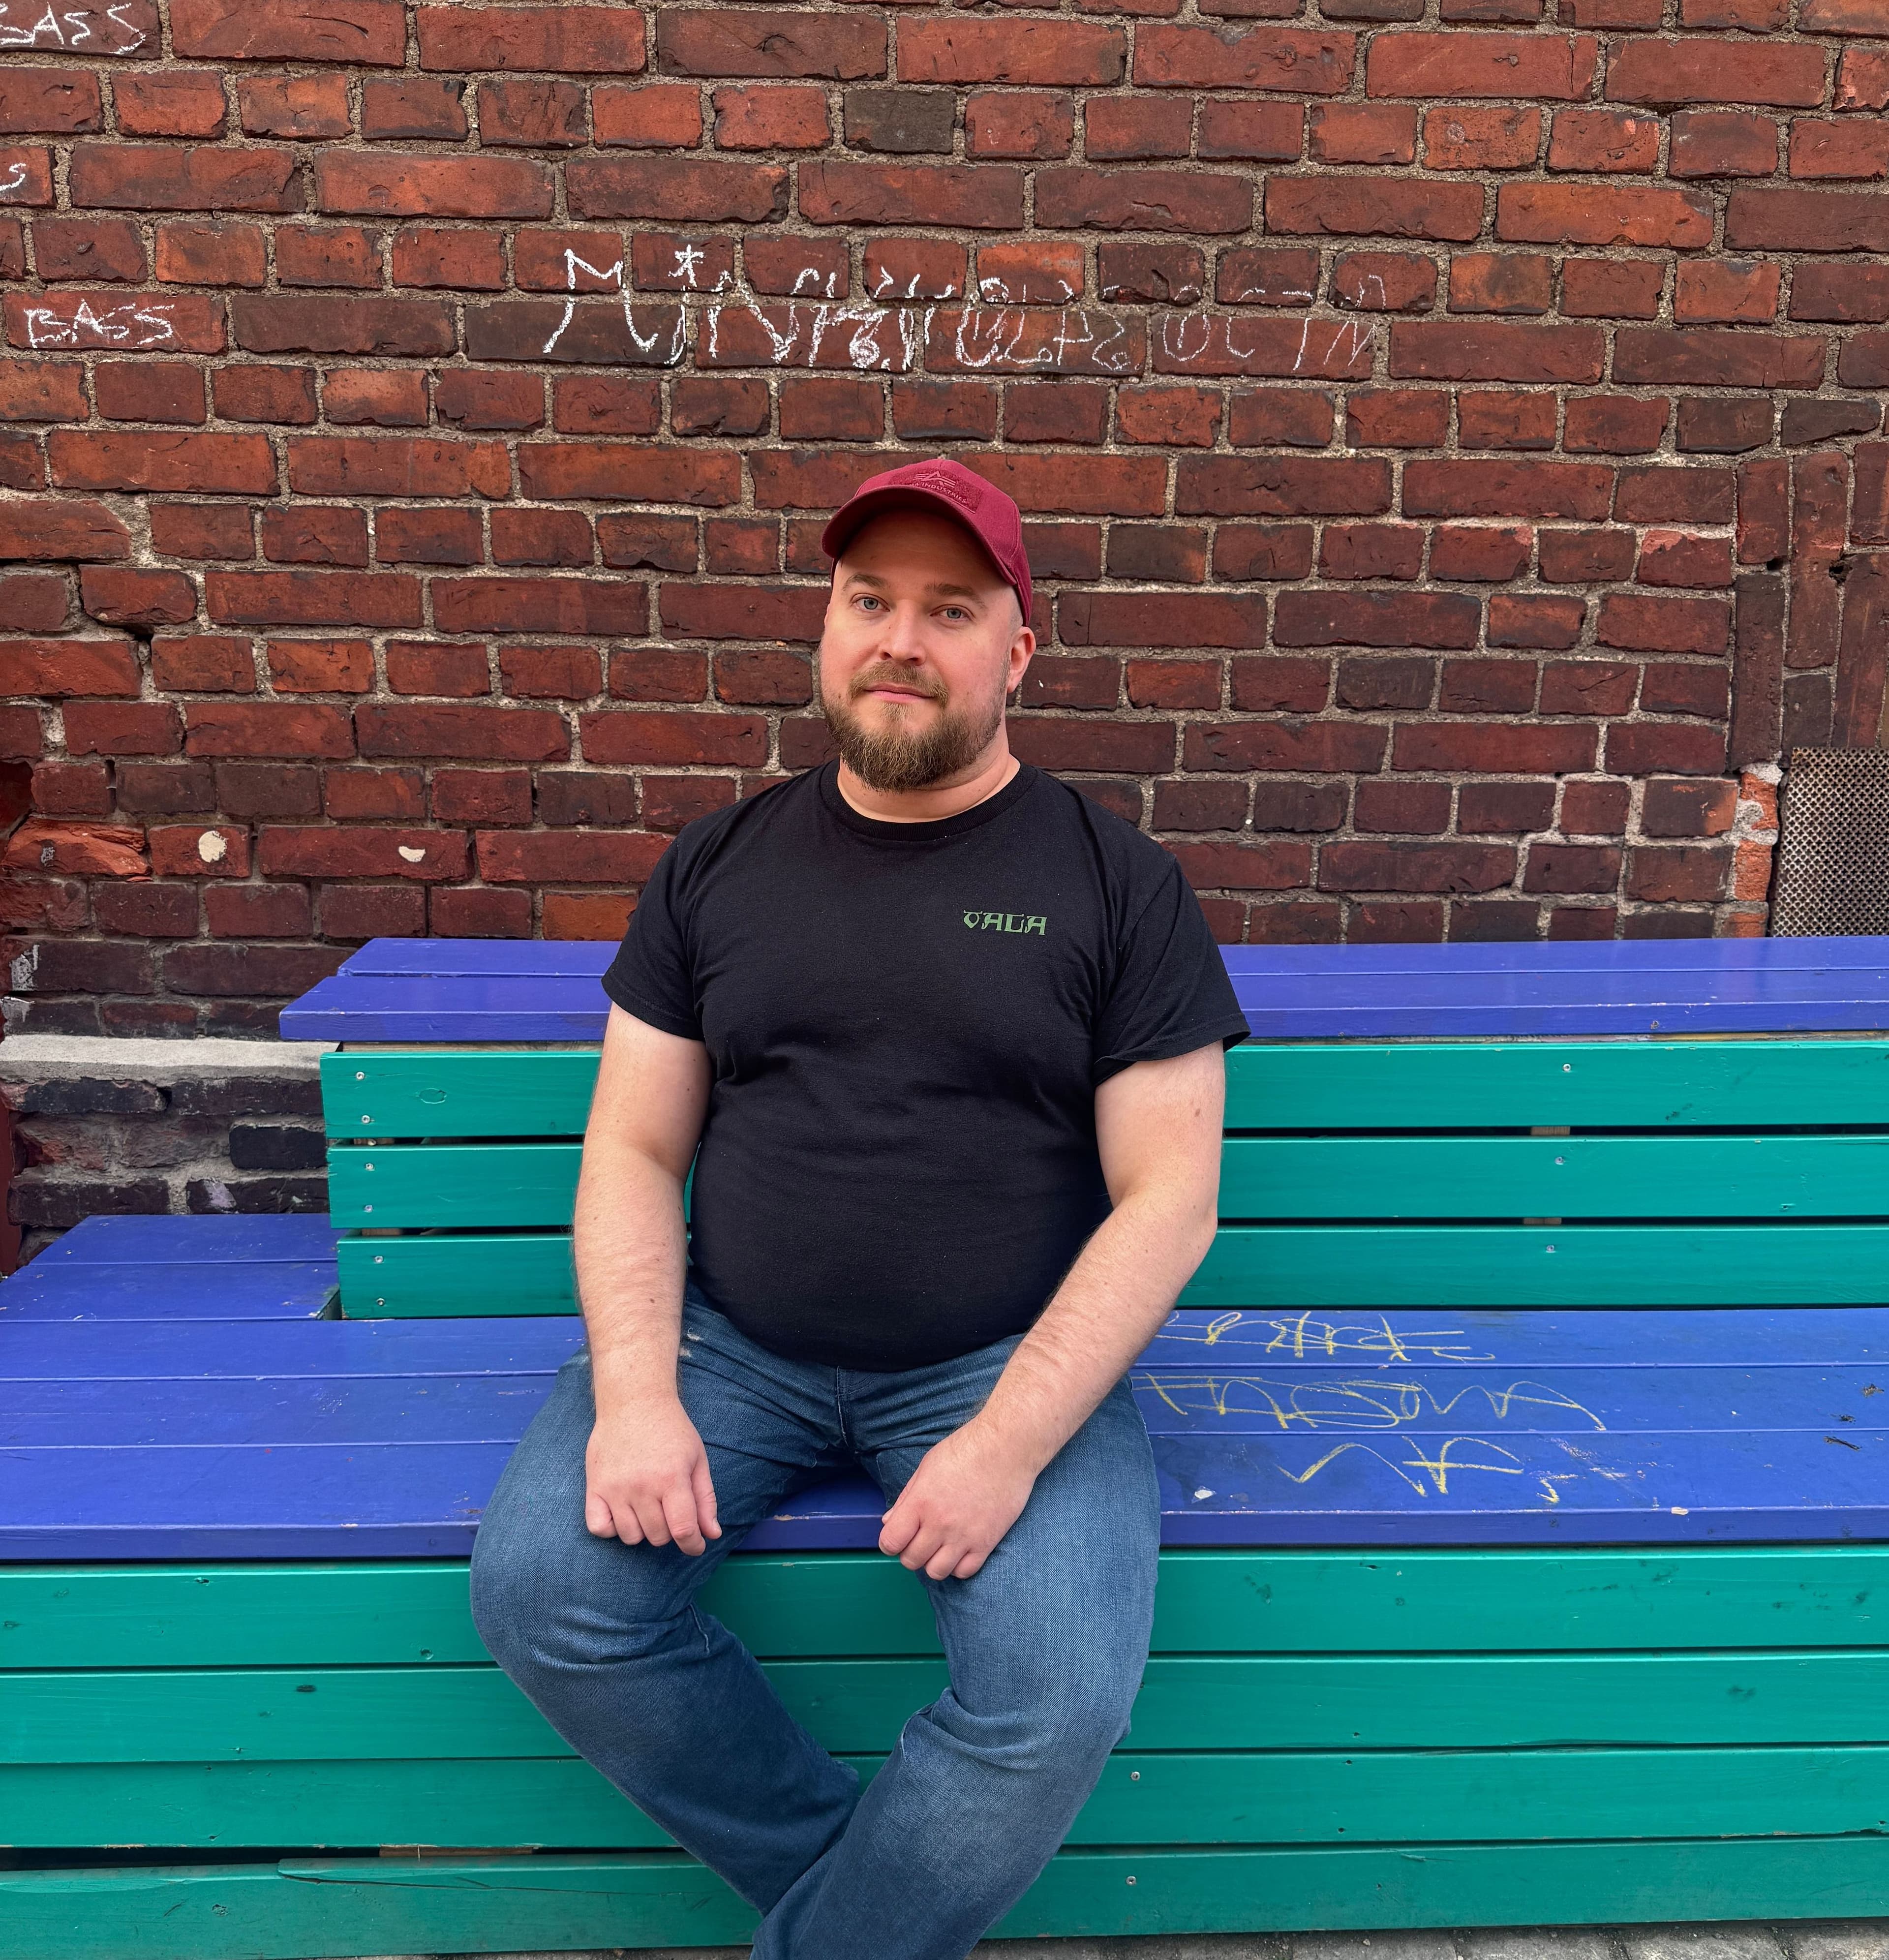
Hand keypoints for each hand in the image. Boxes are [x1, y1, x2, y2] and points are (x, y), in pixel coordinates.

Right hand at [584, 1395, 720, 1554]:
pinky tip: (623, 1513)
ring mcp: (615, 1488)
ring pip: (631, 1537)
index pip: (683, 1530)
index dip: (692, 1545)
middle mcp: (642, 1486)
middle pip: (658, 1536)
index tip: (695, 1546)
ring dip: (643, 1530)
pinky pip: (599, 1528)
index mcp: (672, 1478)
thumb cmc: (671, 1430)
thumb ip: (705, 1499)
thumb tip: (712, 1534)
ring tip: (648, 1508)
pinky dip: (612, 1528)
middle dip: (669, 1531)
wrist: (634, 1402)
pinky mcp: (594, 1487)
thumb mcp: (697, 1459)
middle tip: (670, 1510)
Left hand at [878, 1421, 1038, 1580]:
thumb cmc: (966, 1450)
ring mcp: (964, 1536)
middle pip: (911, 1560)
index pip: (890, 1542)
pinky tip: (960, 1549)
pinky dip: (958, 1565)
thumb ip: (906, 1497)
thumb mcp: (927, 1467)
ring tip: (940, 1546)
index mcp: (921, 1502)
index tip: (897, 1537)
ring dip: (933, 1562)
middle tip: (920, 1538)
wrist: (1006, 1447)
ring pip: (936, 1572)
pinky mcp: (986, 1542)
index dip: (890, 1543)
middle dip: (910, 1552)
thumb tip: (888, 1522)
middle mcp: (939, 1523)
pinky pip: (965, 1572)